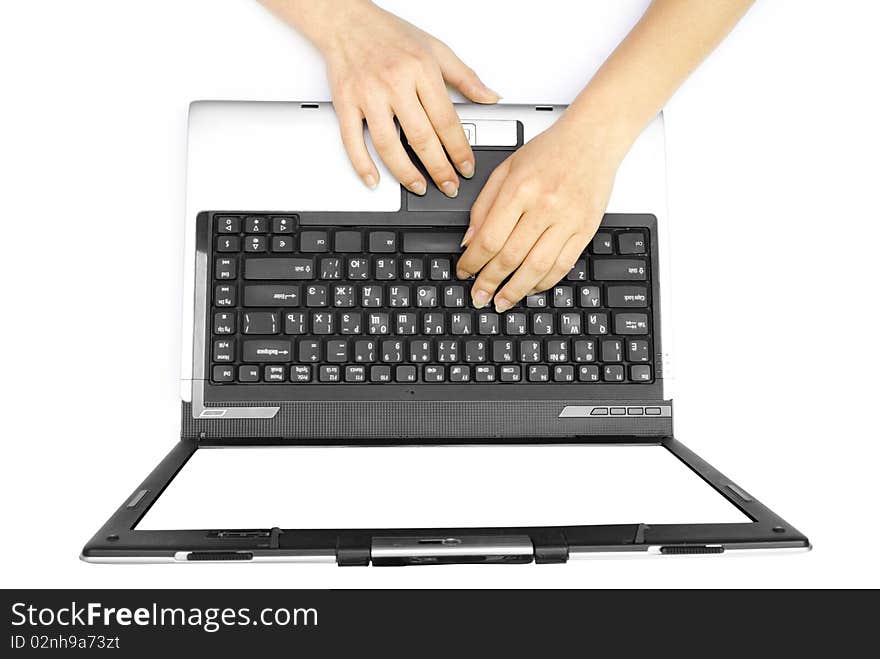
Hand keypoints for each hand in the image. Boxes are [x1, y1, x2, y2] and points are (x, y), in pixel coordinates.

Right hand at [314, 1, 498, 194]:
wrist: (346, 20)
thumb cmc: (390, 34)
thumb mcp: (436, 49)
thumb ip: (465, 77)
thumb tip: (491, 97)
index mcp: (421, 70)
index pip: (447, 121)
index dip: (459, 150)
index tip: (466, 167)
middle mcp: (395, 83)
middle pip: (421, 138)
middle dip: (439, 169)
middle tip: (449, 186)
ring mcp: (368, 95)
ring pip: (389, 145)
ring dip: (406, 173)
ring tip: (419, 186)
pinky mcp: (345, 103)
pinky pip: (353, 140)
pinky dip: (362, 164)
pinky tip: (374, 179)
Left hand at [456, 118, 622, 311]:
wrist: (593, 139)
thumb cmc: (549, 152)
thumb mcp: (506, 169)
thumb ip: (483, 205)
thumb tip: (468, 242)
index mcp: (520, 189)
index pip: (489, 238)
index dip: (472, 262)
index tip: (464, 273)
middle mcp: (544, 206)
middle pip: (510, 257)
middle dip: (489, 282)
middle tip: (478, 296)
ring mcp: (567, 220)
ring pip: (537, 267)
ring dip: (516, 290)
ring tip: (502, 301)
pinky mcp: (586, 229)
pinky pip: (563, 265)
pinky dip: (544, 282)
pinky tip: (530, 289)